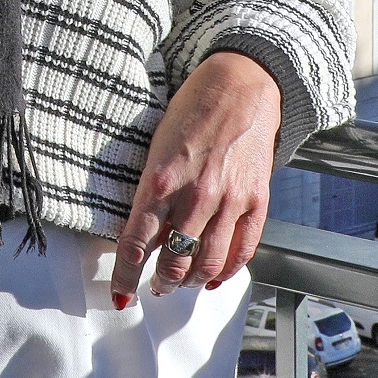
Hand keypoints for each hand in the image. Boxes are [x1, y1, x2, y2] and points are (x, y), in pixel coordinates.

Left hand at [113, 51, 281, 303]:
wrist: (241, 84)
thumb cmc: (192, 110)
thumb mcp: (157, 148)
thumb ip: (151, 194)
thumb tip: (144, 236)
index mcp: (161, 179)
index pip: (136, 243)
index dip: (126, 275)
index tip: (120, 293)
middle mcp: (195, 195)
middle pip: (174, 261)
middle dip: (161, 282)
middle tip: (155, 285)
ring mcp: (230, 200)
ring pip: (208, 263)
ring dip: (191, 281)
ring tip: (182, 282)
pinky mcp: (257, 200)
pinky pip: (243, 250)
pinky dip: (227, 272)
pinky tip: (214, 277)